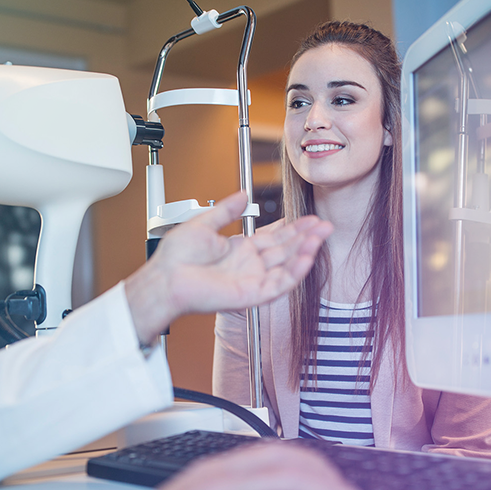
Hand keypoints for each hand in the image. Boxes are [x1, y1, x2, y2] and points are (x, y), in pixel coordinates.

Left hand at [125, 191, 331, 343]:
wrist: (166, 278)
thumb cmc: (176, 257)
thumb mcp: (203, 223)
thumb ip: (226, 210)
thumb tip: (242, 194)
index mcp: (239, 249)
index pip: (273, 238)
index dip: (292, 228)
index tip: (307, 218)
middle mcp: (249, 265)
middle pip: (285, 250)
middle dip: (306, 237)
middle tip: (324, 224)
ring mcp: (252, 280)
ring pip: (287, 266)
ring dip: (305, 251)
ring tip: (321, 235)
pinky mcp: (251, 295)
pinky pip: (279, 284)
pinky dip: (295, 272)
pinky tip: (307, 256)